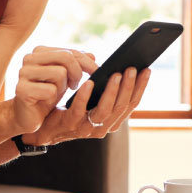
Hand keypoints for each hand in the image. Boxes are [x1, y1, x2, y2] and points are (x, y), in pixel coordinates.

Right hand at [12, 46, 96, 133]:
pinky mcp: (21, 89)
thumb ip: (76, 64)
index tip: (97, 72)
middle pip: (66, 58)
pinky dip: (52, 97)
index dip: (87, 63)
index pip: (70, 52)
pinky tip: (45, 100)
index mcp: (39, 51)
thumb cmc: (46, 94)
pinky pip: (50, 90)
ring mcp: (23, 73)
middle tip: (75, 85)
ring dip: (62, 87)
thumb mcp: (64, 78)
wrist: (26, 115)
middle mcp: (29, 58)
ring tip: (55, 92)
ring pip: (60, 73)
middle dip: (77, 73)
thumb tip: (92, 55)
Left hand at [26, 66, 150, 144]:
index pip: (131, 104)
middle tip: (132, 68)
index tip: (147, 69)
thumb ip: (105, 86)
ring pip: (105, 110)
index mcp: (111, 120)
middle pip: (121, 107)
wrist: (44, 123)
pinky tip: (89, 82)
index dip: (140, 87)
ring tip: (116, 74)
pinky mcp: (70, 124)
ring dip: (112, 91)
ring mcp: (87, 128)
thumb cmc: (70, 106)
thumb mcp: (92, 97)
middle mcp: (103, 127)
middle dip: (129, 86)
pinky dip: (85, 96)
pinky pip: (80, 110)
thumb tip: (118, 64)